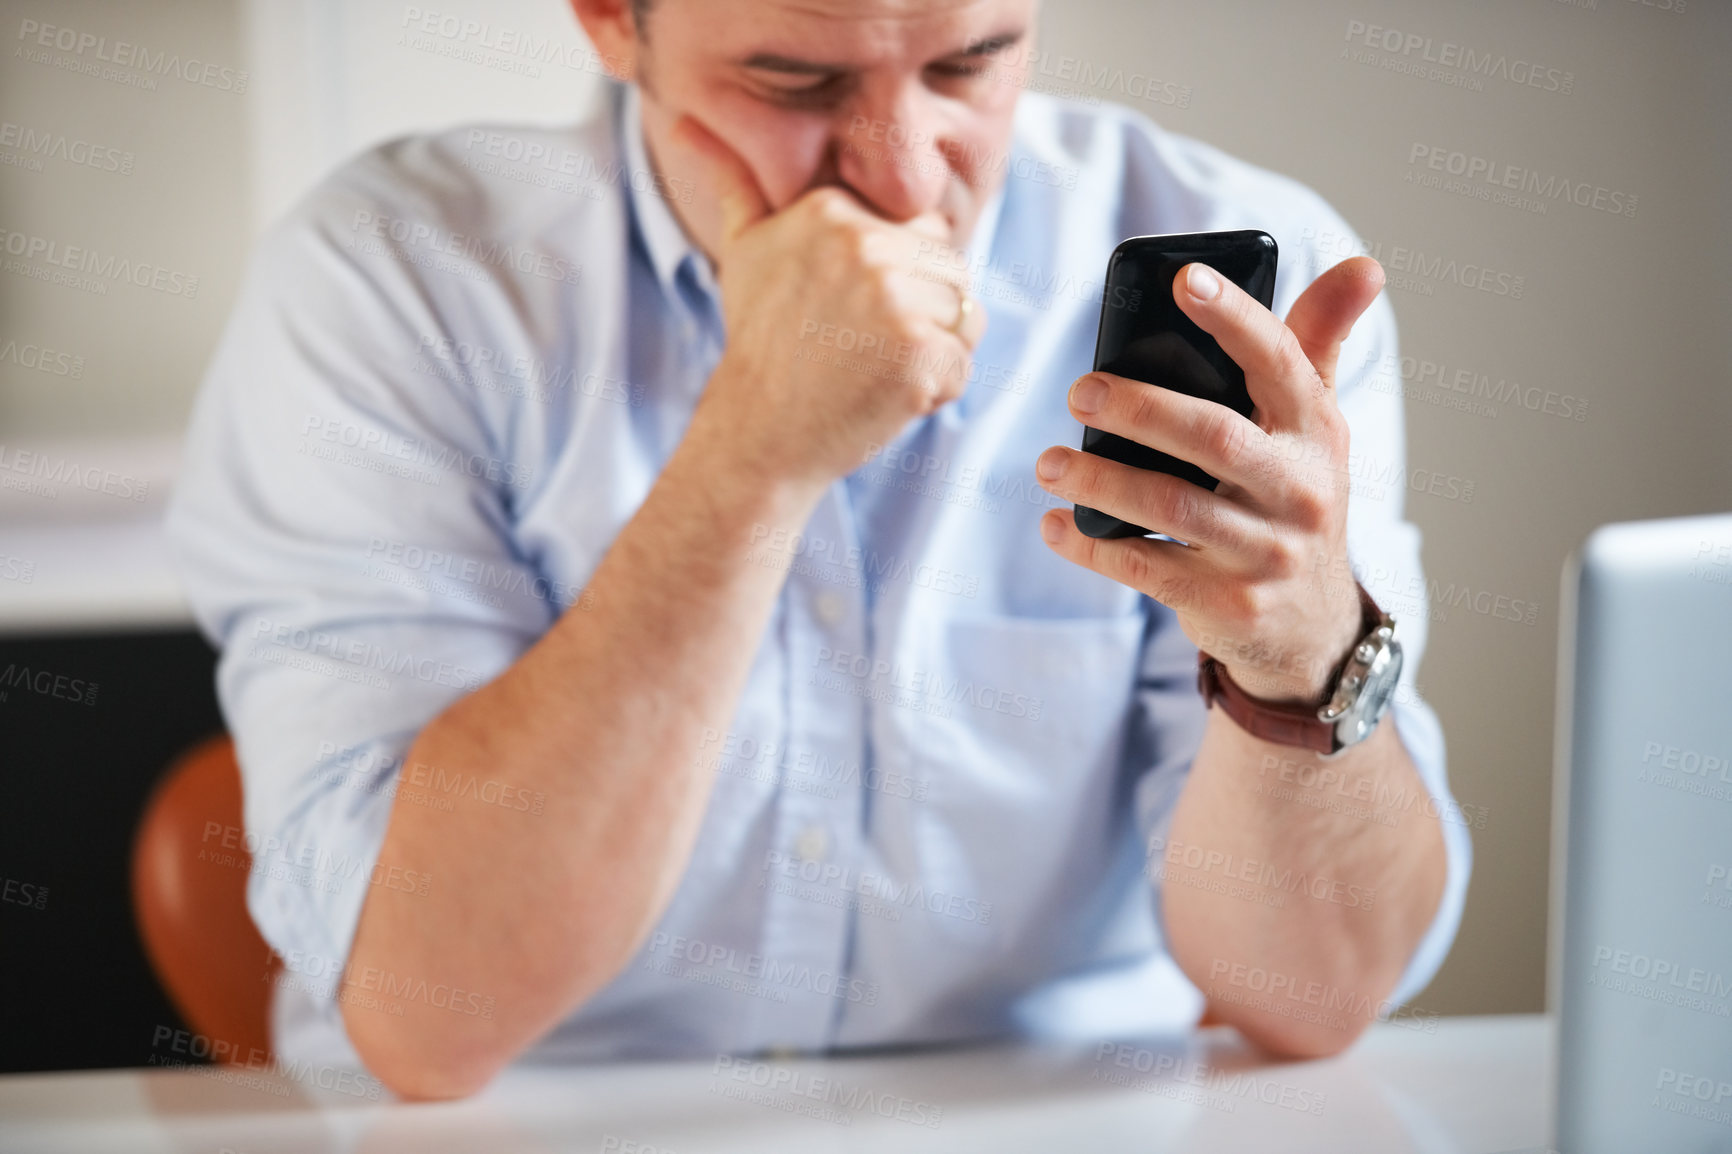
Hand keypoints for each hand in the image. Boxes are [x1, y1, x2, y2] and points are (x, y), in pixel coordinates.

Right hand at [668, 116, 987, 490]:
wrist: (759, 432)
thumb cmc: (760, 341)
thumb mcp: (744, 248)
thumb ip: (735, 180)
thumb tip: (686, 121)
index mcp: (832, 209)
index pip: (923, 230)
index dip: (899, 277)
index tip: (847, 310)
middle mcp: (864, 243)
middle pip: (950, 270)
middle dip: (920, 314)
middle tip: (857, 347)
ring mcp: (894, 298)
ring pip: (965, 315)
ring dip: (932, 352)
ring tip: (872, 368)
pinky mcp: (919, 351)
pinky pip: (963, 364)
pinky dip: (934, 391)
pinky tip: (884, 395)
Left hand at [1033, 257, 1386, 703]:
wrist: (1311, 625)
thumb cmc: (1294, 498)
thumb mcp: (1315, 430)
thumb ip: (1316, 347)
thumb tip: (1364, 265)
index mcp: (1317, 432)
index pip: (1280, 362)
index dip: (1234, 318)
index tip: (1184, 279)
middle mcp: (1300, 491)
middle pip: (1214, 437)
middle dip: (1140, 409)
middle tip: (1079, 391)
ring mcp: (1265, 553)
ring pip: (1172, 508)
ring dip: (1100, 483)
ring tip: (1049, 463)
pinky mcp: (1227, 604)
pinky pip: (1146, 570)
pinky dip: (1093, 547)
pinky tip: (1056, 526)